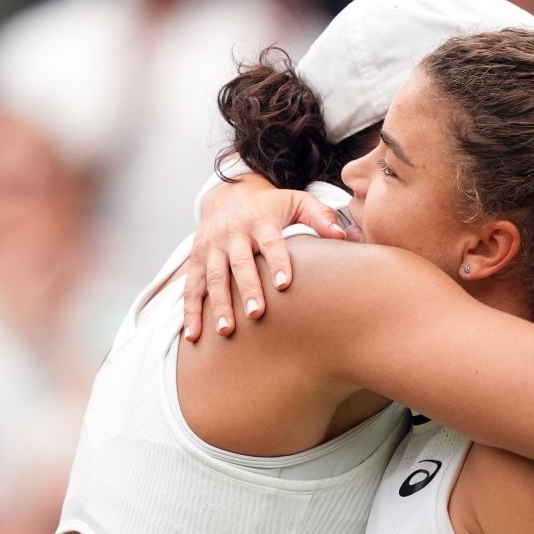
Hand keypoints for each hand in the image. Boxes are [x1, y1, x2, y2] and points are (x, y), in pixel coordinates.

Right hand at [183, 173, 346, 341]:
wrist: (227, 197)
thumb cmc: (270, 207)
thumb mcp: (296, 202)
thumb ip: (320, 217)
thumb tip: (343, 236)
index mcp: (260, 221)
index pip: (271, 243)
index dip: (277, 262)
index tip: (285, 284)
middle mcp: (233, 235)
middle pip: (239, 264)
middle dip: (247, 289)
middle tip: (256, 313)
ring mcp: (211, 249)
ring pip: (214, 278)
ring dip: (218, 306)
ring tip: (227, 331)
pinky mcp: (196, 261)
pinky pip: (191, 287)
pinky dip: (190, 312)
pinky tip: (193, 336)